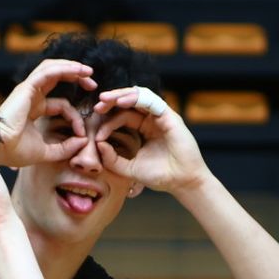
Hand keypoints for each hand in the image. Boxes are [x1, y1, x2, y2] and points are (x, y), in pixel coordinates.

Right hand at [0, 59, 93, 167]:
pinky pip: (47, 72)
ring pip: (51, 69)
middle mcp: (30, 96)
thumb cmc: (15, 151)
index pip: (61, 105)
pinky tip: (78, 70)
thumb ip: (65, 148)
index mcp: (33, 109)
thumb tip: (83, 141)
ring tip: (88, 71)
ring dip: (71, 67)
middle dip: (75, 77)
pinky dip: (64, 68)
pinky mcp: (26, 87)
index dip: (75, 116)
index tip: (82, 133)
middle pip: (56, 77)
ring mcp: (27, 90)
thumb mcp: (46, 152)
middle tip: (92, 83)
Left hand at [91, 86, 209, 194]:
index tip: (97, 135)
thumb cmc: (159, 176)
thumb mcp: (129, 169)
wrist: (182, 182)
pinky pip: (150, 101)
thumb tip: (98, 143)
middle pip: (129, 103)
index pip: (122, 117)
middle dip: (111, 101)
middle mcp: (151, 120)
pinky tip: (121, 102)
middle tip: (97, 105)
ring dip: (120, 95)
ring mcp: (160, 117)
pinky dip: (135, 99)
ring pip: (138, 97)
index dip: (108, 122)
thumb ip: (112, 159)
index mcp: (142, 129)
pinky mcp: (168, 116)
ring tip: (105, 99)